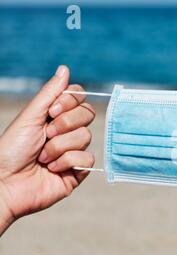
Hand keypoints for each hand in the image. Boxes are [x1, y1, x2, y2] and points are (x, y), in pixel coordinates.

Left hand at [0, 66, 94, 234]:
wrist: (5, 183)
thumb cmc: (11, 150)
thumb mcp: (30, 116)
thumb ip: (50, 93)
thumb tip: (65, 68)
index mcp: (55, 116)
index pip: (79, 98)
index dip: (70, 101)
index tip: (51, 111)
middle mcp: (67, 132)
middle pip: (87, 114)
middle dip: (65, 123)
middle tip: (46, 134)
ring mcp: (74, 151)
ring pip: (86, 136)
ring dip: (59, 147)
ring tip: (42, 157)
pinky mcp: (78, 171)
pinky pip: (87, 158)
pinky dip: (67, 162)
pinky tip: (52, 169)